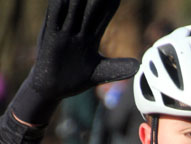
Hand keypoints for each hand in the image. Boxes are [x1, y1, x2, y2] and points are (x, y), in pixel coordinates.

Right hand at [13, 0, 138, 124]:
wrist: (53, 88)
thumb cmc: (77, 78)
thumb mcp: (100, 72)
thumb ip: (118, 67)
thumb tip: (138, 66)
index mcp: (91, 35)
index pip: (104, 14)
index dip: (111, 3)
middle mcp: (78, 30)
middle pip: (90, 8)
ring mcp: (64, 32)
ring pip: (73, 9)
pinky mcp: (51, 38)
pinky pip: (54, 18)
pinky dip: (58, 8)